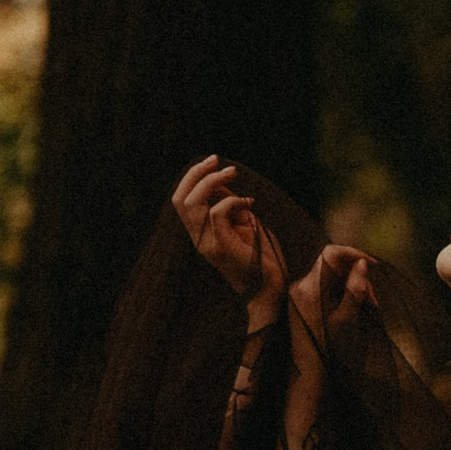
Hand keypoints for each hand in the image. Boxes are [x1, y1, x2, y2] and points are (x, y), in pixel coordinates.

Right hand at [171, 154, 287, 326]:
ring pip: (192, 204)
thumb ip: (229, 205)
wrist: (270, 288)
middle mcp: (198, 239)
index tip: (212, 162)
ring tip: (232, 173)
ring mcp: (207, 244)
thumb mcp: (242, 223)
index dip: (192, 177)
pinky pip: (217, 213)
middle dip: (196, 174)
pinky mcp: (222, 247)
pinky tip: (249, 203)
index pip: (180, 200)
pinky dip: (233, 200)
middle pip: (179, 199)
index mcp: (199, 233)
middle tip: (217, 161)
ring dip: (211, 182)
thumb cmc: (260, 255)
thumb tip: (223, 181)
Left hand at [288, 241, 377, 355]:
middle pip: (333, 266)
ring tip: (366, 308)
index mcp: (310, 288)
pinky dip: (340, 294)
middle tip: (372, 300)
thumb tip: (362, 264)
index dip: (353, 254)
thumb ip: (355, 288)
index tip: (371, 265)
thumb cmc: (328, 348)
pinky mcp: (301, 303)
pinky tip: (352, 310)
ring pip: (331, 278)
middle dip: (356, 277)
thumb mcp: (347, 317)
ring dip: (350, 287)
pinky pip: (324, 289)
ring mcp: (299, 294)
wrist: (308, 373)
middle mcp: (300, 286)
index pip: (331, 254)